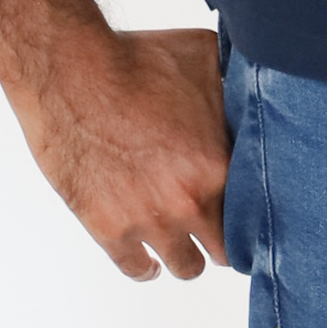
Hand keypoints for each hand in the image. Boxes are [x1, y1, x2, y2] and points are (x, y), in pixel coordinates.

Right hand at [0, 21, 230, 281]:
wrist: (70, 69)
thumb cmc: (135, 59)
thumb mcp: (206, 60)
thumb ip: (235, 89)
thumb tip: (254, 90)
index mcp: (218, 166)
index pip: (256, 213)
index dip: (253, 211)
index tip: (246, 209)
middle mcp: (188, 202)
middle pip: (226, 250)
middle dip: (222, 238)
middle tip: (216, 228)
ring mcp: (147, 220)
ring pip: (186, 267)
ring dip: (186, 254)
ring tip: (183, 241)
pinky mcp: (107, 228)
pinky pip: (136, 269)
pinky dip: (145, 266)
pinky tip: (150, 260)